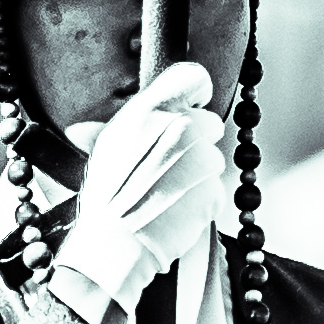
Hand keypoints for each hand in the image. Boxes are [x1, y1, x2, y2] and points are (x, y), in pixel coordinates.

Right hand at [48, 65, 227, 316]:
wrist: (114, 247)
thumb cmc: (106, 198)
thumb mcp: (107, 147)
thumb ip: (132, 122)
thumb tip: (128, 113)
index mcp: (148, 111)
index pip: (193, 76)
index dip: (196, 93)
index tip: (192, 108)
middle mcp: (178, 127)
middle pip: (210, 123)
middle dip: (196, 143)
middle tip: (169, 167)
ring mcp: (199, 160)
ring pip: (215, 158)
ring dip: (198, 175)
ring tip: (167, 194)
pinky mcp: (213, 190)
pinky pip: (217, 189)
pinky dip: (202, 201)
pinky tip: (177, 211)